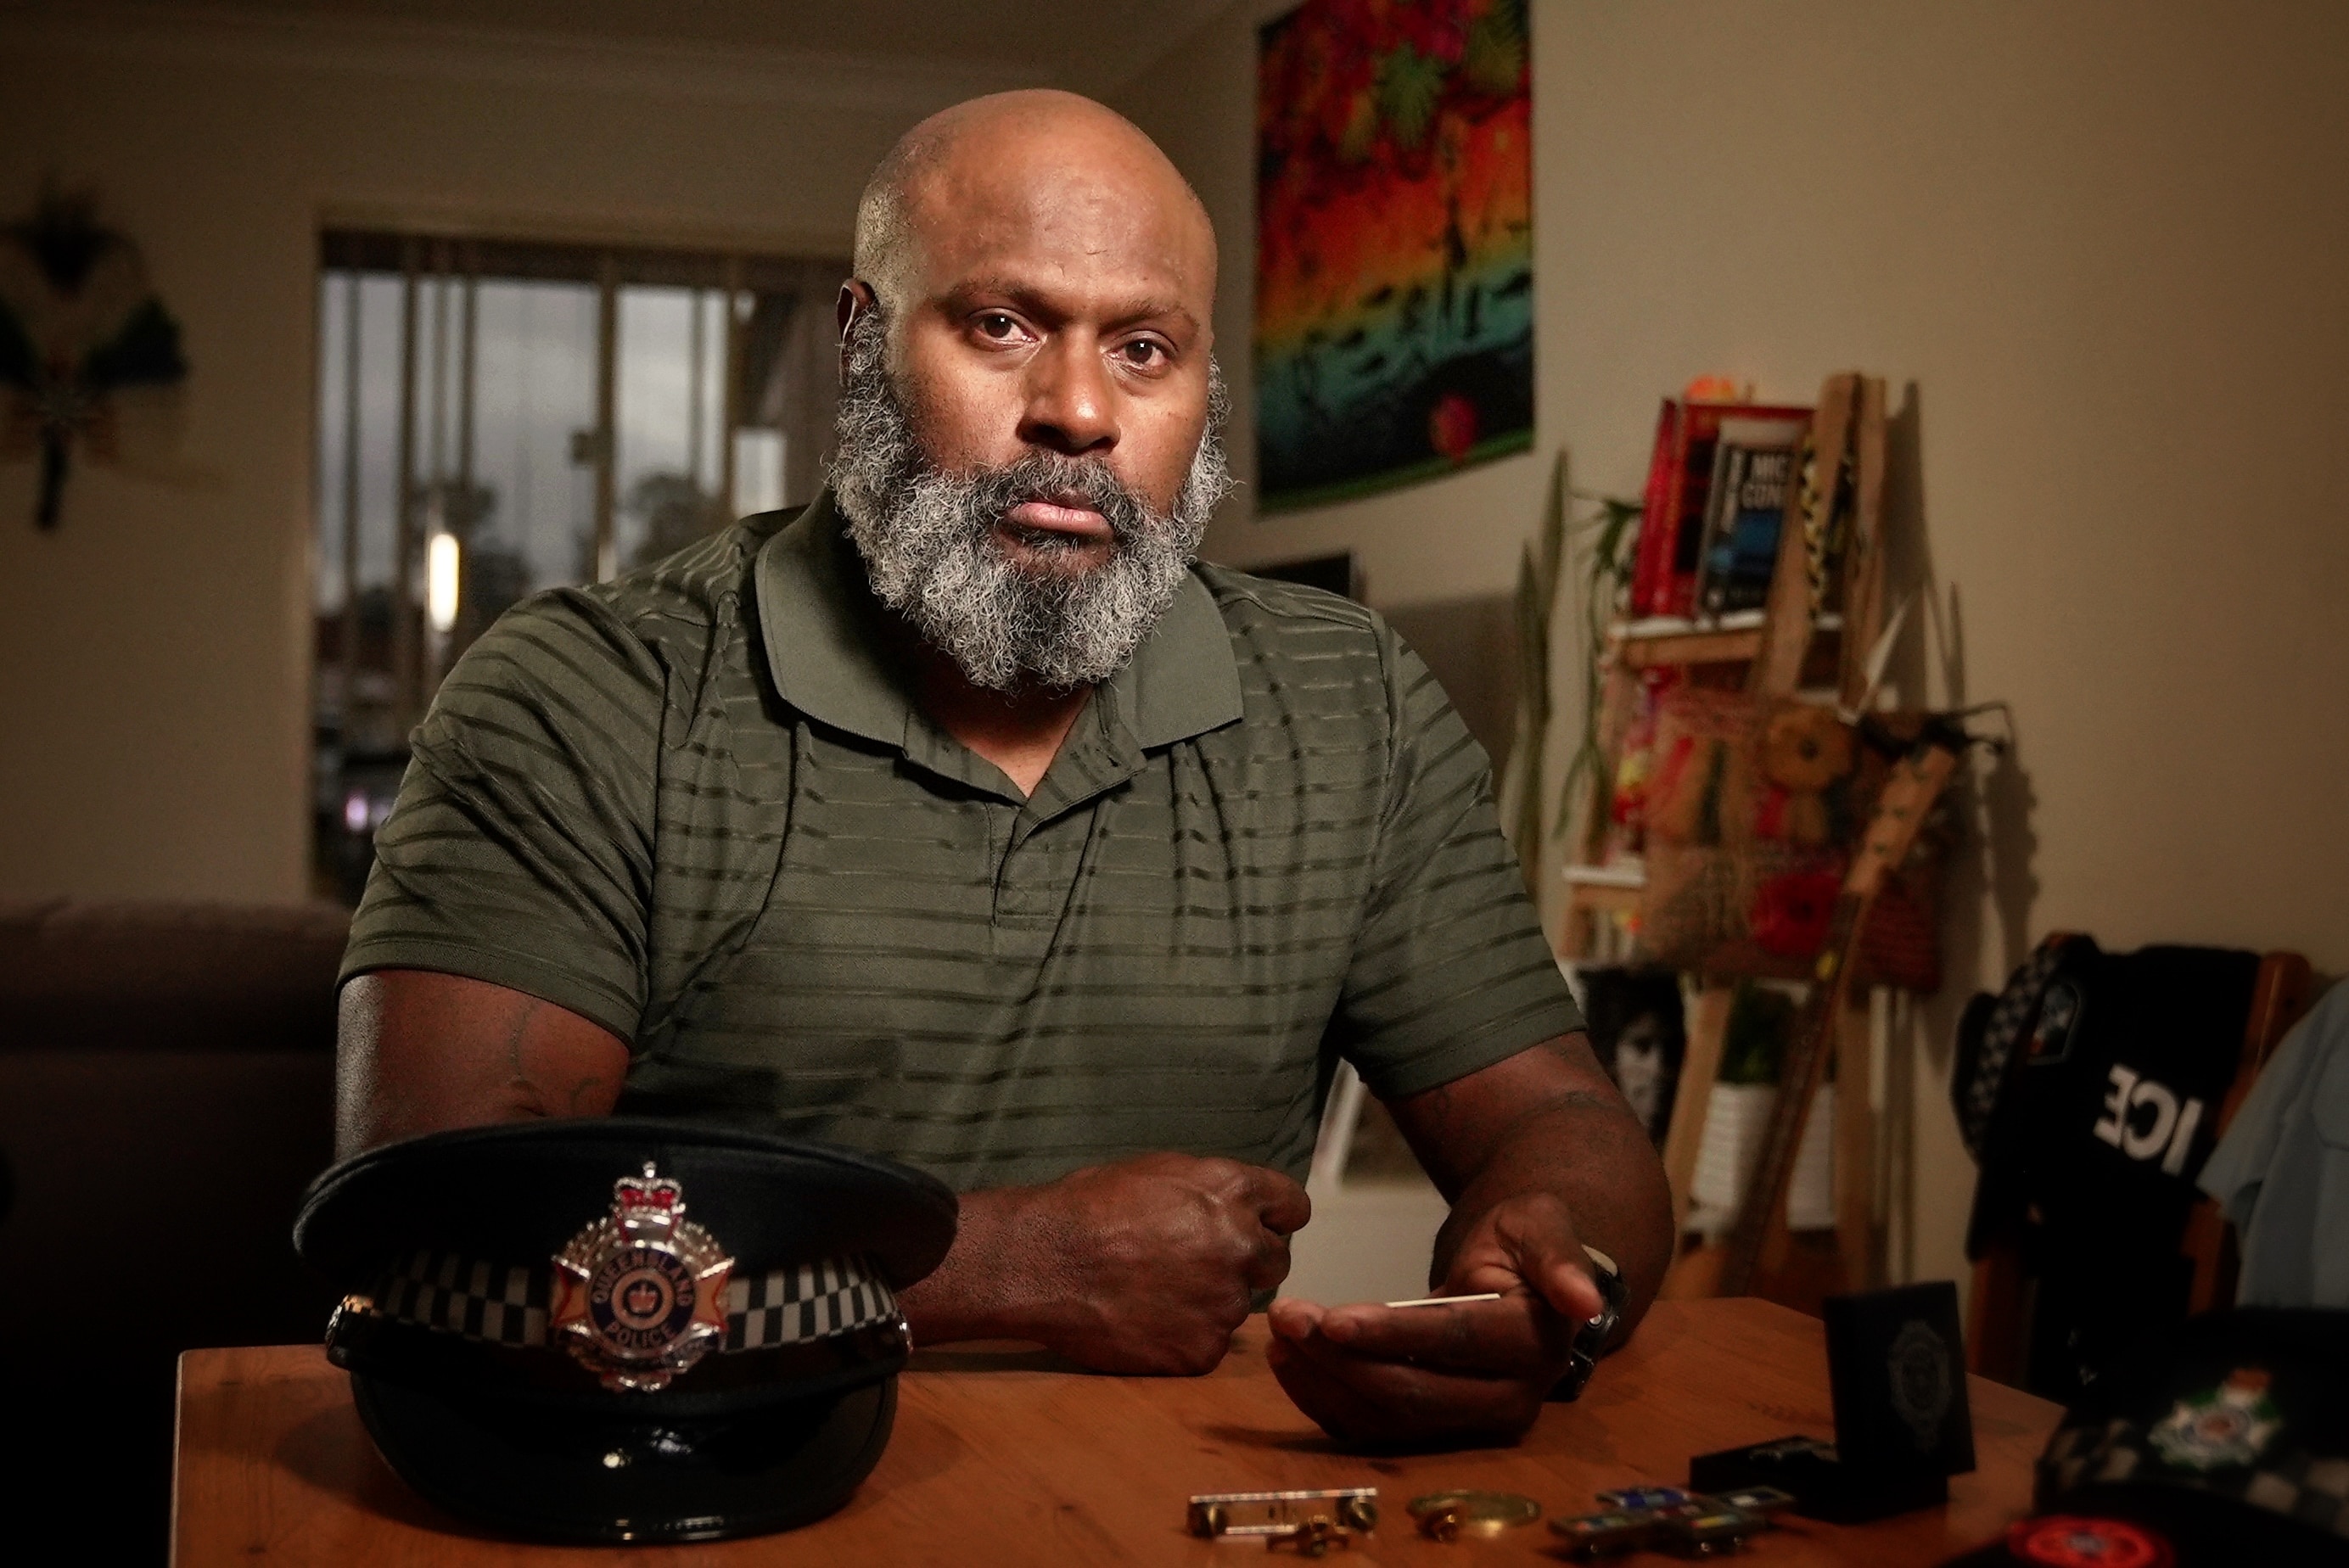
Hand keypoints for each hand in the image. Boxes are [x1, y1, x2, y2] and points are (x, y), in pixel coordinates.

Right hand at [1020, 1153, 1310, 1374]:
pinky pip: (1208, 1344)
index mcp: (1235, 1191)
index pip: (1294, 1207)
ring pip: (1238, 1305)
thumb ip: (1215, 1190)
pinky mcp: (1202, 1350)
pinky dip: (1183, 1337)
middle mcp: (1242, 1246)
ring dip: (1209, 1301)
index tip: (1258, 1227)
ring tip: (1153, 1292)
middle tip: (1197, 1265)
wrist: (1042, 1262)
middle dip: (1246, 1262)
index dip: (1273, 1218)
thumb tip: (1242, 1205)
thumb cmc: (1089, 1208)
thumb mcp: (1161, 1172)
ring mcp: (1225, 1303)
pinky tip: (1145, 1321)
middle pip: (1276, 1261)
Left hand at [1266, 1190, 1599, 1445]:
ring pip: (1388, 1418)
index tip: (1333, 1318)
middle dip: (1342, 1359)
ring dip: (1324, 1380)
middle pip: (1415, 1392)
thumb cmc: (1525, 1238)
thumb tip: (1584, 1300)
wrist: (1519, 1273)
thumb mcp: (1544, 1225)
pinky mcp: (1437, 1430)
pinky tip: (1289, 1362)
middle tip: (1286, 1317)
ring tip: (1278, 1334)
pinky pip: (1374, 1428)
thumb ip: (1560, 1257)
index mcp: (1536, 1344)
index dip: (1394, 1334)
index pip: (1456, 1343)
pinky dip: (1325, 1400)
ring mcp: (1471, 1422)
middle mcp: (1510, 1398)